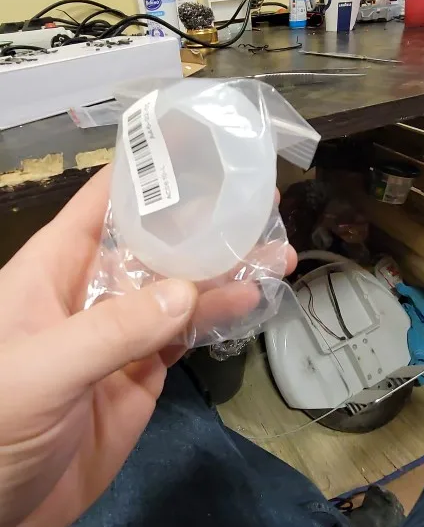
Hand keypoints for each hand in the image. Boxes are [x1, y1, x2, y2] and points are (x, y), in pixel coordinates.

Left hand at [0, 168, 294, 526]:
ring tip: (277, 252)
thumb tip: (188, 291)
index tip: (197, 147)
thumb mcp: (43, 370)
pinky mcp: (139, 378)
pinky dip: (217, 320)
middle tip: (259, 203)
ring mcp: (118, 337)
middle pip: (150, 246)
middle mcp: (89, 294)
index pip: (99, 206)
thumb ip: (113, 331)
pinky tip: (253, 302)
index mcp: (51, 272)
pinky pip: (182, 338)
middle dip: (201, 225)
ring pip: (176, 292)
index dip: (144, 174)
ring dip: (223, 273)